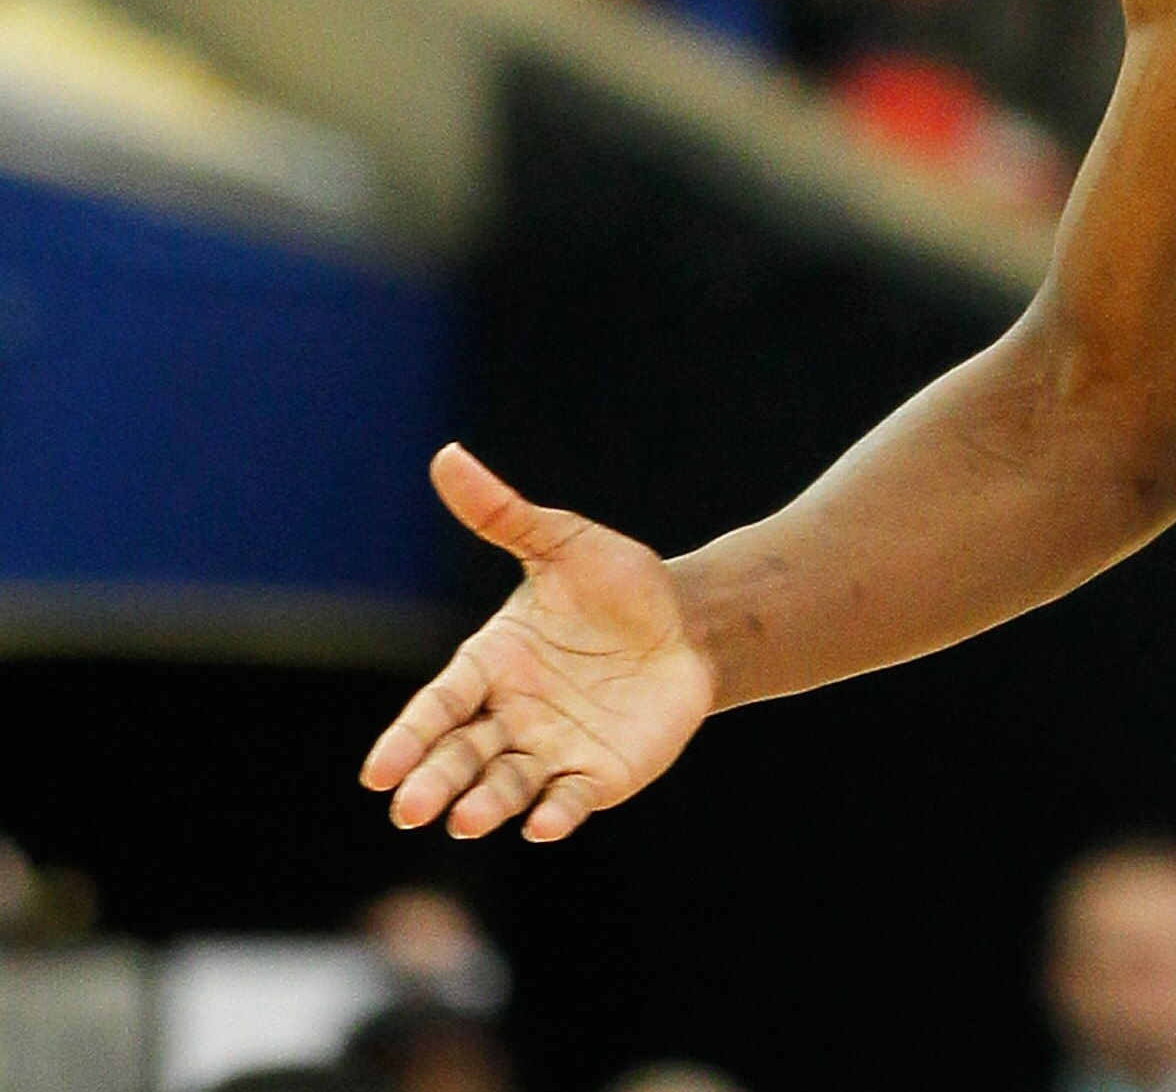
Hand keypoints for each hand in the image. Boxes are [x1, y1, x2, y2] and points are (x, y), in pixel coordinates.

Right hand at [359, 445, 714, 842]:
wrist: (692, 623)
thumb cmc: (619, 584)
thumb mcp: (562, 543)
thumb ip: (503, 513)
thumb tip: (446, 455)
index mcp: (489, 666)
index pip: (437, 707)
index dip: (407, 738)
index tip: (377, 772)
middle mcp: (510, 716)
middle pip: (460, 757)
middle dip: (434, 783)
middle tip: (410, 810)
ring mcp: (551, 750)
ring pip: (505, 786)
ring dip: (484, 806)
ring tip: (467, 821)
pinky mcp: (598, 775)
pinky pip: (569, 800)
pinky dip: (554, 814)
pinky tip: (541, 825)